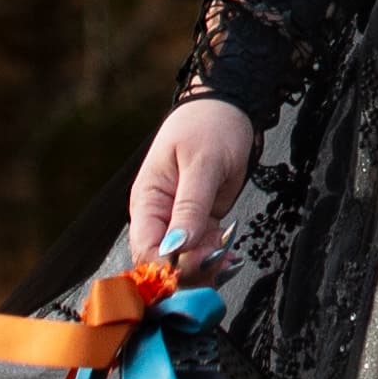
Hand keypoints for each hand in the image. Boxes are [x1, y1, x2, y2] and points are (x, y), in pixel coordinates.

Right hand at [123, 97, 254, 276]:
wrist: (228, 109)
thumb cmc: (210, 126)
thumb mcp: (202, 164)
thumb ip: (190, 207)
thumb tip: (176, 247)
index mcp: (147, 200)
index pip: (145, 249)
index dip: (168, 265)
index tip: (198, 263)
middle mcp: (159, 215)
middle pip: (165, 262)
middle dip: (192, 269)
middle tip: (221, 259)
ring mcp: (179, 221)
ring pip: (186, 261)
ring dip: (208, 266)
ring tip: (229, 255)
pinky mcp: (200, 222)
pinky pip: (204, 251)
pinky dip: (218, 257)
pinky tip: (232, 253)